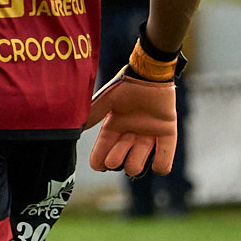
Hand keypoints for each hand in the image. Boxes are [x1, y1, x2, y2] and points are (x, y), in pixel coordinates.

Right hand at [84, 37, 180, 176]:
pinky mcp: (166, 132)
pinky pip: (165, 158)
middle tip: (117, 154)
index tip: (99, 165)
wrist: (151, 74)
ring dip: (136, 164)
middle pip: (119, 160)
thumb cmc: (126, 84)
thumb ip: (92, 115)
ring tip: (135, 155)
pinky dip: (161, 166)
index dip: (99, 162)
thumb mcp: (105, 100)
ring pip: (139, 163)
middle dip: (116, 160)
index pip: (102, 152)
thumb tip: (73, 129)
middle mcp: (129, 134)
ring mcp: (148, 135)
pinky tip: (156, 165)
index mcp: (113, 127)